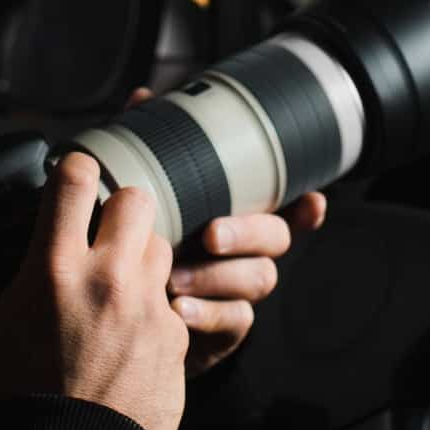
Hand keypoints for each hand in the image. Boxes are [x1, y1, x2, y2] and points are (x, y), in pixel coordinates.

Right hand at [0, 150, 189, 429]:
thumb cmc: (14, 394)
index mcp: (55, 269)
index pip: (79, 176)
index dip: (72, 170)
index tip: (66, 183)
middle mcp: (109, 279)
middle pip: (135, 198)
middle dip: (115, 208)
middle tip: (96, 232)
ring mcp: (149, 307)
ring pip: (160, 243)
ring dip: (138, 252)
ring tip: (112, 281)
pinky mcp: (176, 335)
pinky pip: (171, 297)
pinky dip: (152, 303)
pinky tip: (126, 329)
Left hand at [120, 87, 330, 376]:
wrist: (117, 320)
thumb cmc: (142, 249)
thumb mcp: (146, 199)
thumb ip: (151, 152)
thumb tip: (144, 97)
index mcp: (234, 218)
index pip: (283, 206)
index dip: (305, 206)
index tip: (312, 202)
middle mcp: (245, 253)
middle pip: (274, 239)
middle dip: (247, 232)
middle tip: (210, 234)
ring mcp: (237, 293)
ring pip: (257, 279)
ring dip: (218, 276)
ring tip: (175, 278)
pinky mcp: (223, 332)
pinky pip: (234, 322)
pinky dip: (206, 314)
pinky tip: (177, 311)